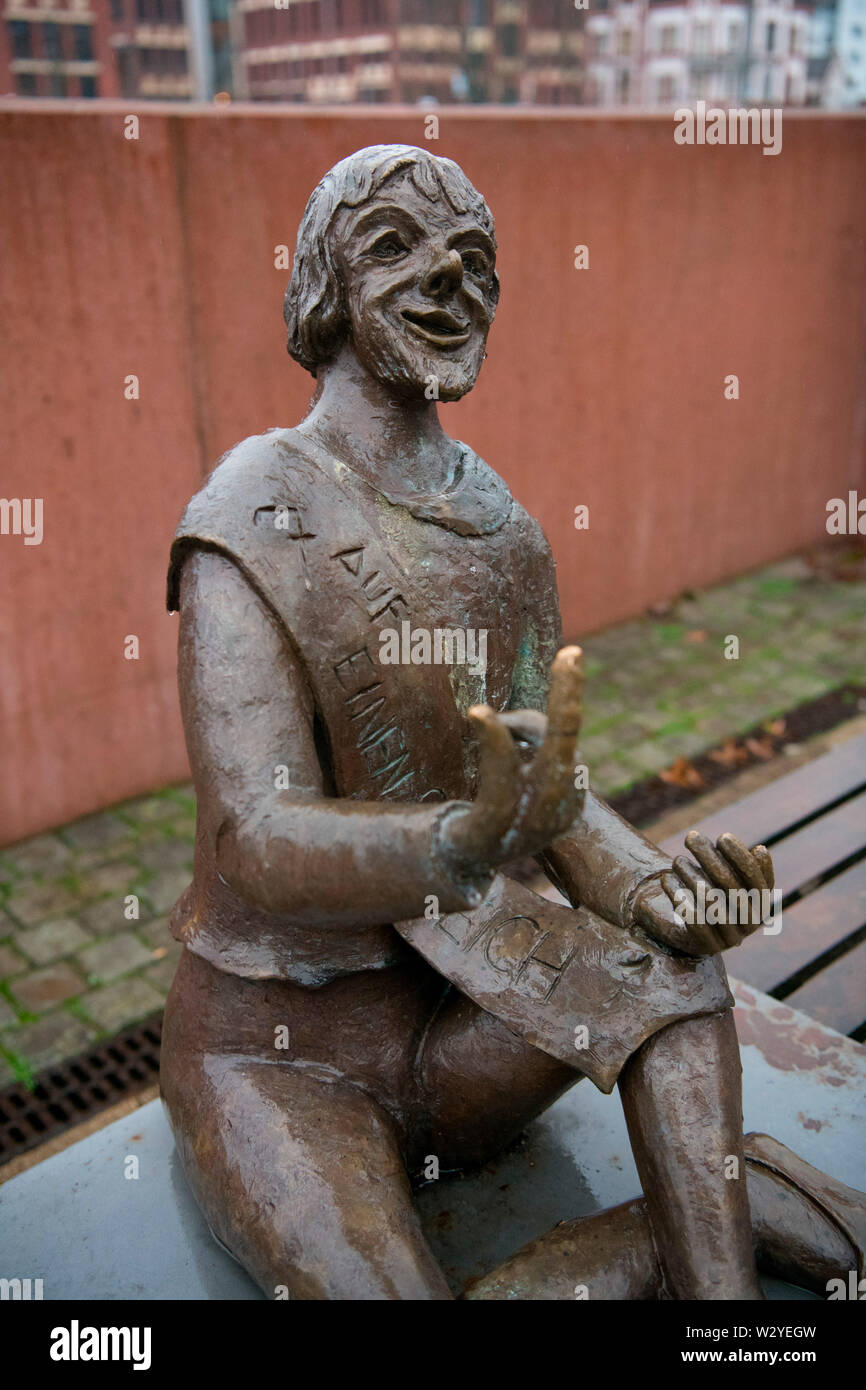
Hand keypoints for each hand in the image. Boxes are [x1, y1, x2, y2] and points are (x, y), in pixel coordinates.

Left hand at [437, 646, 584, 876]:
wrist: (456, 864)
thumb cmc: (487, 808)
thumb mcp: (508, 765)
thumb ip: (514, 735)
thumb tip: (500, 717)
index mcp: (567, 791)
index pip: (563, 737)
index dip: (559, 699)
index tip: (569, 654)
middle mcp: (558, 809)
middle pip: (568, 746)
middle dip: (570, 698)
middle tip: (571, 654)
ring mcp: (531, 825)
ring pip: (543, 766)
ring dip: (525, 725)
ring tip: (487, 707)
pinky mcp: (496, 831)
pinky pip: (501, 786)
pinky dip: (495, 746)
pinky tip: (481, 715)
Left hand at [629, 830, 775, 955]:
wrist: (681, 926)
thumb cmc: (705, 888)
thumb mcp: (719, 871)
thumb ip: (729, 858)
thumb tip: (754, 848)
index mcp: (761, 903)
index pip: (759, 879)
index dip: (742, 858)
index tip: (723, 837)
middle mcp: (752, 923)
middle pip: (733, 887)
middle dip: (711, 859)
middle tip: (691, 838)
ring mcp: (731, 938)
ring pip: (712, 903)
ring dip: (692, 876)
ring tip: (677, 860)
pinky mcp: (708, 947)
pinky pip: (695, 922)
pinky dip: (680, 897)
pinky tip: (666, 879)